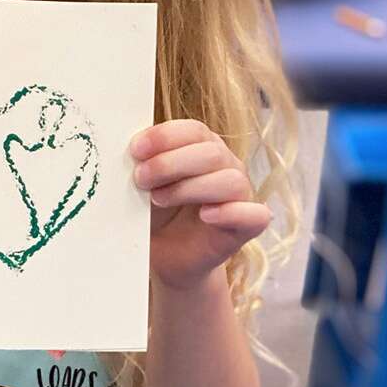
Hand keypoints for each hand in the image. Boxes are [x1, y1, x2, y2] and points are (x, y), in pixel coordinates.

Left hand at [130, 120, 270, 291]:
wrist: (164, 256)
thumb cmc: (154, 212)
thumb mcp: (143, 183)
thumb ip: (142, 161)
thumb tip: (131, 146)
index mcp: (203, 146)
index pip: (194, 130)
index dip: (165, 137)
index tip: (136, 150)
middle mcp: (227, 165)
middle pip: (211, 152)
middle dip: (170, 164)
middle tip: (140, 178)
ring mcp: (240, 195)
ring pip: (229, 180)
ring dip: (189, 188)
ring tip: (158, 199)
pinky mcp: (247, 226)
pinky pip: (254, 215)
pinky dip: (231, 212)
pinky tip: (206, 215)